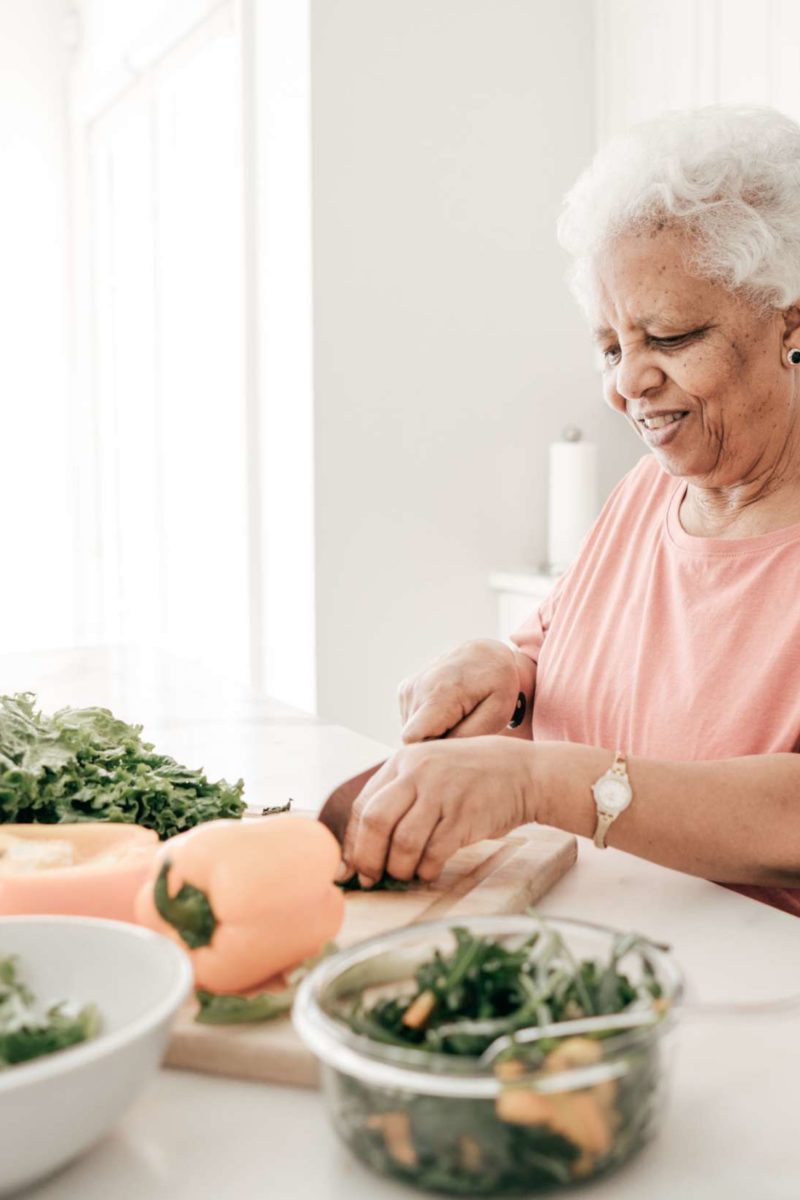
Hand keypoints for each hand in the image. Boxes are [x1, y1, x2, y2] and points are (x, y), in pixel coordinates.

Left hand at [339, 736, 535, 885]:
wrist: (524, 772)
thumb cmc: (472, 775)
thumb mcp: (430, 768)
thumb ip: (399, 794)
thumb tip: (363, 843)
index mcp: (403, 761)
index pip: (362, 805)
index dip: (352, 841)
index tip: (348, 867)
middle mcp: (418, 773)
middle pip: (375, 823)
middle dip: (367, 859)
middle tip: (371, 879)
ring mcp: (442, 793)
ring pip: (403, 843)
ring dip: (399, 869)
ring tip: (405, 875)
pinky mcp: (464, 816)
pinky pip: (433, 853)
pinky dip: (426, 870)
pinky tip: (429, 872)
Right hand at [397, 640, 532, 742]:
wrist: (486, 653)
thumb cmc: (497, 684)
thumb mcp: (497, 712)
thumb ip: (467, 735)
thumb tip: (440, 753)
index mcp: (439, 694)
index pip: (412, 739)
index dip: (431, 750)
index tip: (455, 745)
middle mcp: (418, 688)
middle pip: (412, 738)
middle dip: (435, 742)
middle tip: (463, 728)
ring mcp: (408, 688)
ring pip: (411, 731)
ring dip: (432, 732)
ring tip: (457, 717)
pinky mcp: (405, 689)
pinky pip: (410, 721)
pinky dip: (427, 723)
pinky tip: (447, 711)